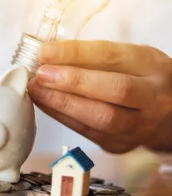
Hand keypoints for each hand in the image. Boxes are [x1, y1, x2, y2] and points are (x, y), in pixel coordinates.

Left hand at [27, 40, 171, 153]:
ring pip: (103, 118)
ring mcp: (140, 125)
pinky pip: (89, 133)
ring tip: (36, 90)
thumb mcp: (124, 58)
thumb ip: (90, 55)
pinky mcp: (122, 145)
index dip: (76, 53)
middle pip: (116, 89)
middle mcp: (152, 97)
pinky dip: (63, 117)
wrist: (164, 116)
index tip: (45, 51)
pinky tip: (44, 104)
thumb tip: (46, 53)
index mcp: (151, 65)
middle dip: (73, 81)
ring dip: (63, 103)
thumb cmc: (135, 78)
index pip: (113, 56)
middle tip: (41, 74)